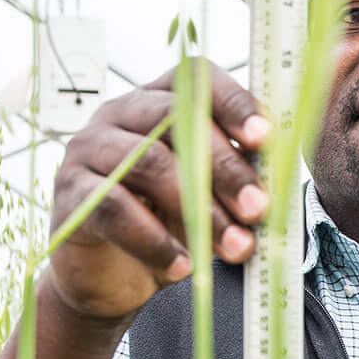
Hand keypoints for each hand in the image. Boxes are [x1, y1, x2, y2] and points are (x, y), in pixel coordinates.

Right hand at [45, 59, 270, 322]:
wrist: (105, 281)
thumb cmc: (164, 226)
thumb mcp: (207, 195)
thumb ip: (237, 172)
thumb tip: (288, 164)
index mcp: (155, 100)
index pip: (195, 78)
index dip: (233, 103)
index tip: (266, 139)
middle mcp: (116, 114)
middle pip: (176, 122)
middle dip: (227, 169)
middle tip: (261, 210)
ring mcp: (87, 151)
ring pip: (148, 164)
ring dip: (200, 210)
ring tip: (235, 248)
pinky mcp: (69, 195)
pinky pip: (115, 209)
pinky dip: (155, 240)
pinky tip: (185, 266)